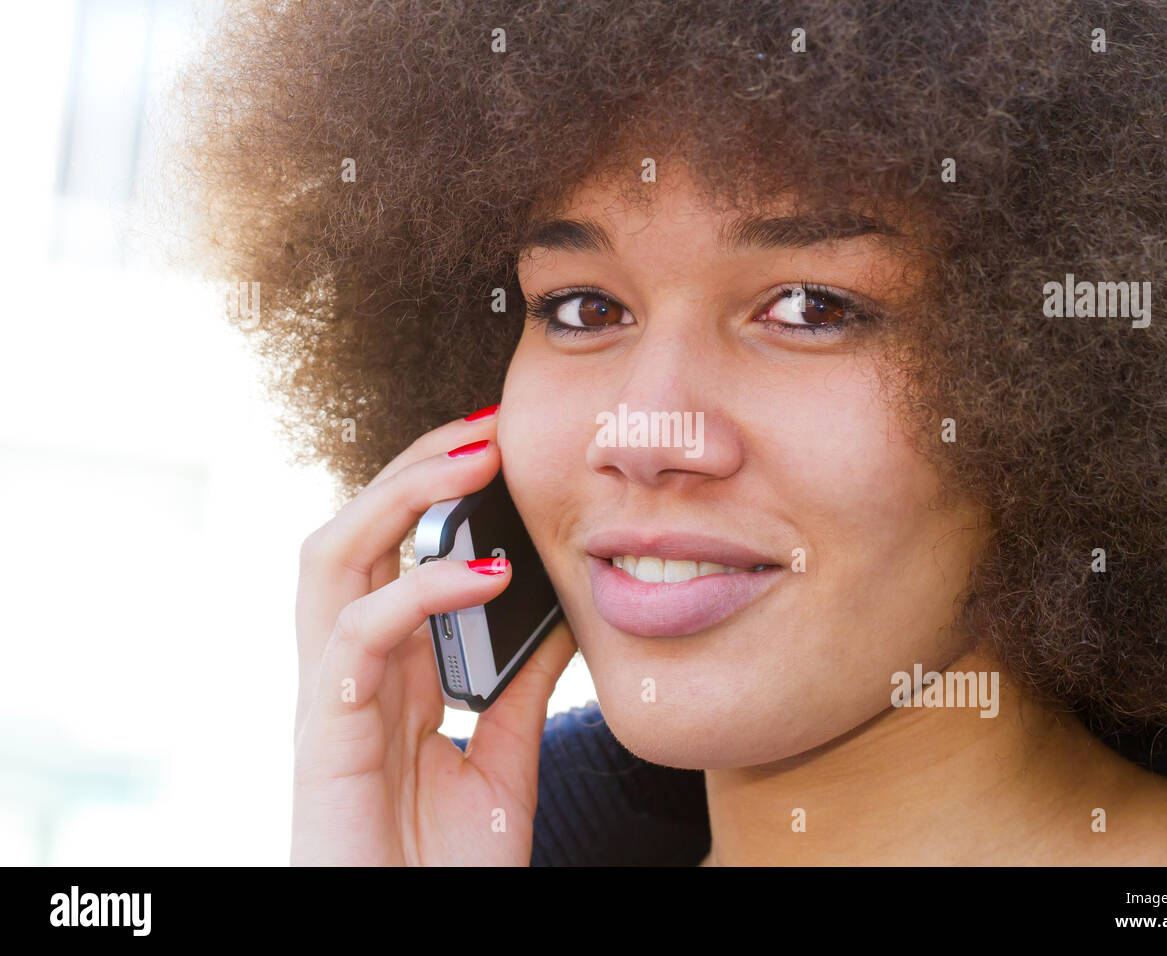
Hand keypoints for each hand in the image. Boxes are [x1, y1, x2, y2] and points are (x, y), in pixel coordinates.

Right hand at [290, 408, 576, 864]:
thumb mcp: (502, 756)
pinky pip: (354, 635)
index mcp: (388, 670)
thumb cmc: (443, 866)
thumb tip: (562, 608)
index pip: (393, 549)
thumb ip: (518, 685)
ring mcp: (331, 698)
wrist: (409, 935)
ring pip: (331, 557)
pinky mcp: (324, 738)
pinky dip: (419, 590)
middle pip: (355, 532)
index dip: (435, 490)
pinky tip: (486, 575)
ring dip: (400, 494)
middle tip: (488, 425)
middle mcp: (351, 670)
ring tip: (474, 458)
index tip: (503, 446)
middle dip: (413, 467)